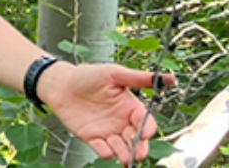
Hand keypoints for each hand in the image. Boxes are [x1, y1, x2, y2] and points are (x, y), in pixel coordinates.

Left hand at [38, 62, 176, 165]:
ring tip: (125, 158)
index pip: (145, 122)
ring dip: (124, 154)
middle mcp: (122, 122)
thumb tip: (171, 78)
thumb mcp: (115, 73)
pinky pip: (102, 149)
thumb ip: (140, 78)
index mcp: (131, 107)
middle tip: (138, 154)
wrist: (60, 83)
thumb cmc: (87, 75)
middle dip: (139, 148)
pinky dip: (106, 152)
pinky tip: (107, 152)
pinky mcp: (91, 137)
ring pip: (121, 147)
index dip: (147, 129)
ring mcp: (107, 131)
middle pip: (136, 140)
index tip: (146, 133)